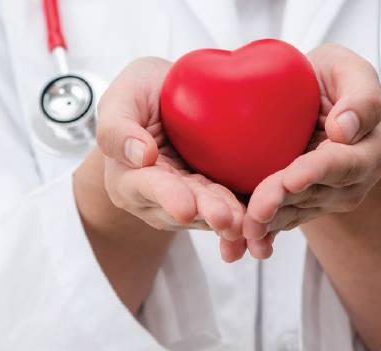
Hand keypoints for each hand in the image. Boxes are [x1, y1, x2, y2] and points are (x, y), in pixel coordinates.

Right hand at [97, 57, 247, 261]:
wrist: (172, 96)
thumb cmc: (141, 94)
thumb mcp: (121, 97)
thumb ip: (118, 127)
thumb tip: (140, 156)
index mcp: (129, 178)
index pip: (148, 187)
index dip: (168, 197)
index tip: (185, 208)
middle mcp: (158, 199)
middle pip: (186, 206)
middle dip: (207, 213)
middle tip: (226, 219)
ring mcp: (190, 201)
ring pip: (211, 213)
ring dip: (230, 221)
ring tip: (247, 223)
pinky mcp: (217, 197)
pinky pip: (233, 209)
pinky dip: (247, 218)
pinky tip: (263, 226)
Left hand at [242, 44, 380, 258]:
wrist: (318, 102)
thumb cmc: (335, 81)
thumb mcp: (351, 71)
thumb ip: (360, 97)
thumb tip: (344, 129)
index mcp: (367, 152)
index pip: (343, 163)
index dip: (317, 172)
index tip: (292, 177)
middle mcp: (347, 184)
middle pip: (312, 194)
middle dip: (282, 203)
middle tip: (256, 209)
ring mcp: (321, 199)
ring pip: (291, 213)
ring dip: (266, 224)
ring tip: (241, 231)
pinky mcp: (295, 206)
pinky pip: (276, 221)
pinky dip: (256, 232)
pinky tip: (235, 244)